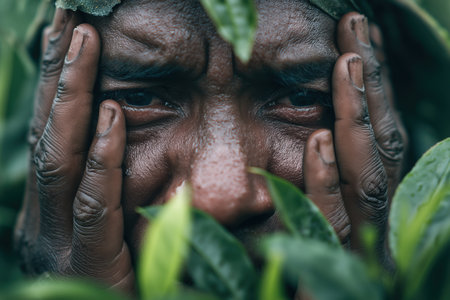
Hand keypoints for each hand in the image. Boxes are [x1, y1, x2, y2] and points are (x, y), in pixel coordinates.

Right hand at [14, 9, 133, 290]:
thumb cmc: (127, 283)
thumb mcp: (111, 229)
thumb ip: (110, 186)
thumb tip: (120, 126)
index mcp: (47, 209)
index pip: (50, 130)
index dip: (57, 80)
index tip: (66, 31)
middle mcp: (41, 219)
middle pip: (47, 130)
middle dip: (57, 71)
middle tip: (68, 16)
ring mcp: (56, 242)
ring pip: (59, 156)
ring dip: (72, 95)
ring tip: (83, 41)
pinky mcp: (86, 262)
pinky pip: (93, 202)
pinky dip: (102, 156)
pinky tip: (111, 114)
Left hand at [303, 13, 406, 255]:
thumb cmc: (269, 273)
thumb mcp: (280, 213)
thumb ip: (310, 176)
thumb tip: (307, 126)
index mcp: (355, 195)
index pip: (362, 132)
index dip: (362, 83)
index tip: (351, 33)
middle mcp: (365, 214)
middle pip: (373, 141)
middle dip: (368, 82)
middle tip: (357, 25)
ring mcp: (360, 243)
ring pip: (366, 173)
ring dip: (355, 116)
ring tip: (349, 62)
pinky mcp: (342, 271)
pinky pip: (334, 224)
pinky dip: (326, 182)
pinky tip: (316, 140)